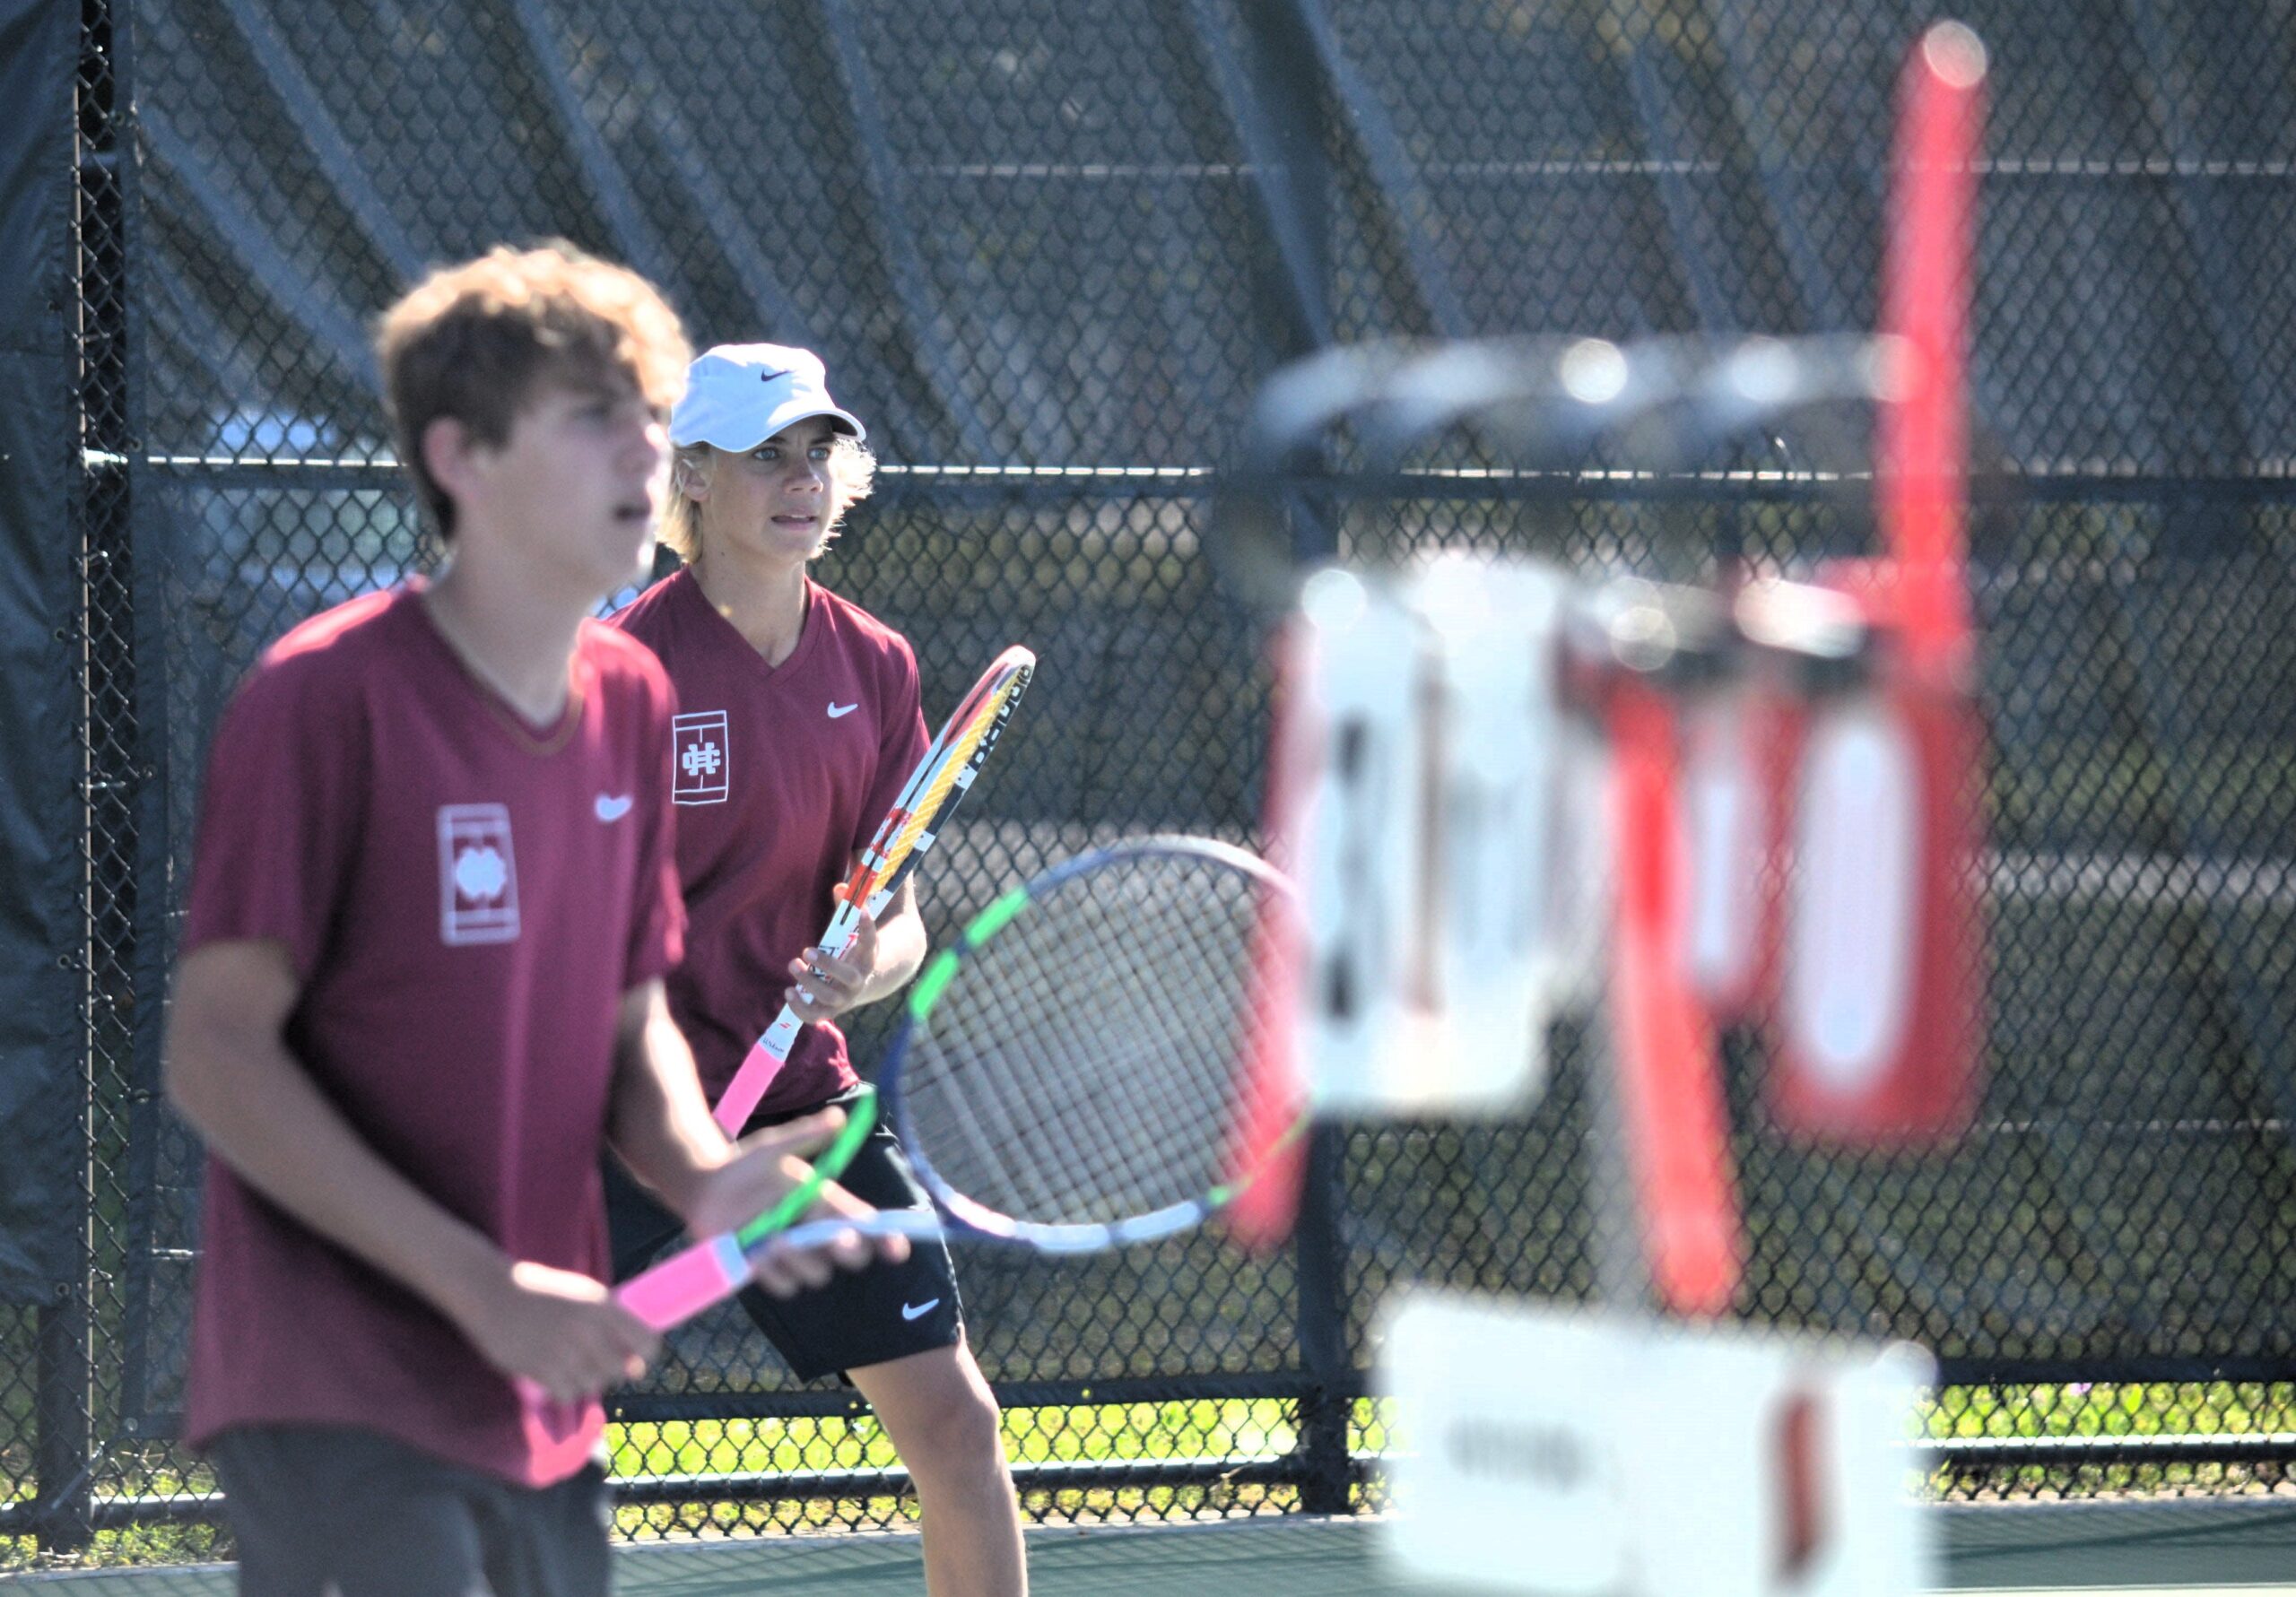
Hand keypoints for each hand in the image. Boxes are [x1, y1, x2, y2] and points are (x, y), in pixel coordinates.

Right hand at [455, 1259, 658, 1405]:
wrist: (491, 1291)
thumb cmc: (538, 1290)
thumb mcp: (580, 1292)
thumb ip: (606, 1318)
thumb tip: (632, 1352)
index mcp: (601, 1305)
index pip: (646, 1342)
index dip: (645, 1356)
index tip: (636, 1361)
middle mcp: (586, 1328)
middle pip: (618, 1370)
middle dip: (611, 1373)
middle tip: (596, 1367)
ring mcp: (562, 1349)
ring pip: (592, 1385)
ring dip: (586, 1383)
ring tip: (572, 1371)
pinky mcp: (538, 1367)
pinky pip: (567, 1394)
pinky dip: (565, 1392)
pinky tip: (557, 1380)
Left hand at [681, 1107, 910, 1296]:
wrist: (704, 1188)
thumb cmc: (744, 1165)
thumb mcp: (773, 1147)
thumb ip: (806, 1136)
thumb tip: (840, 1118)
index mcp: (826, 1202)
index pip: (866, 1224)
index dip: (886, 1238)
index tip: (897, 1248)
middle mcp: (816, 1231)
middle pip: (851, 1255)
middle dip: (847, 1248)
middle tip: (836, 1237)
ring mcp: (795, 1255)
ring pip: (816, 1273)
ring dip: (798, 1257)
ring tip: (771, 1236)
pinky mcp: (771, 1271)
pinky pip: (785, 1286)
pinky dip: (773, 1272)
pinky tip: (755, 1252)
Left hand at [784, 884, 876, 1024]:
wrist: (864, 983)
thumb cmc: (852, 951)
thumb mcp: (853, 931)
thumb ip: (846, 908)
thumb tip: (840, 887)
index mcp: (867, 957)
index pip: (871, 941)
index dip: (868, 926)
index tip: (862, 911)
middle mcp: (858, 980)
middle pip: (848, 977)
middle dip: (828, 965)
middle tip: (807, 950)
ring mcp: (844, 998)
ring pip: (829, 997)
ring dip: (809, 983)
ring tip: (793, 964)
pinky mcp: (829, 1010)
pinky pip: (815, 1015)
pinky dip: (800, 1008)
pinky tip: (788, 992)